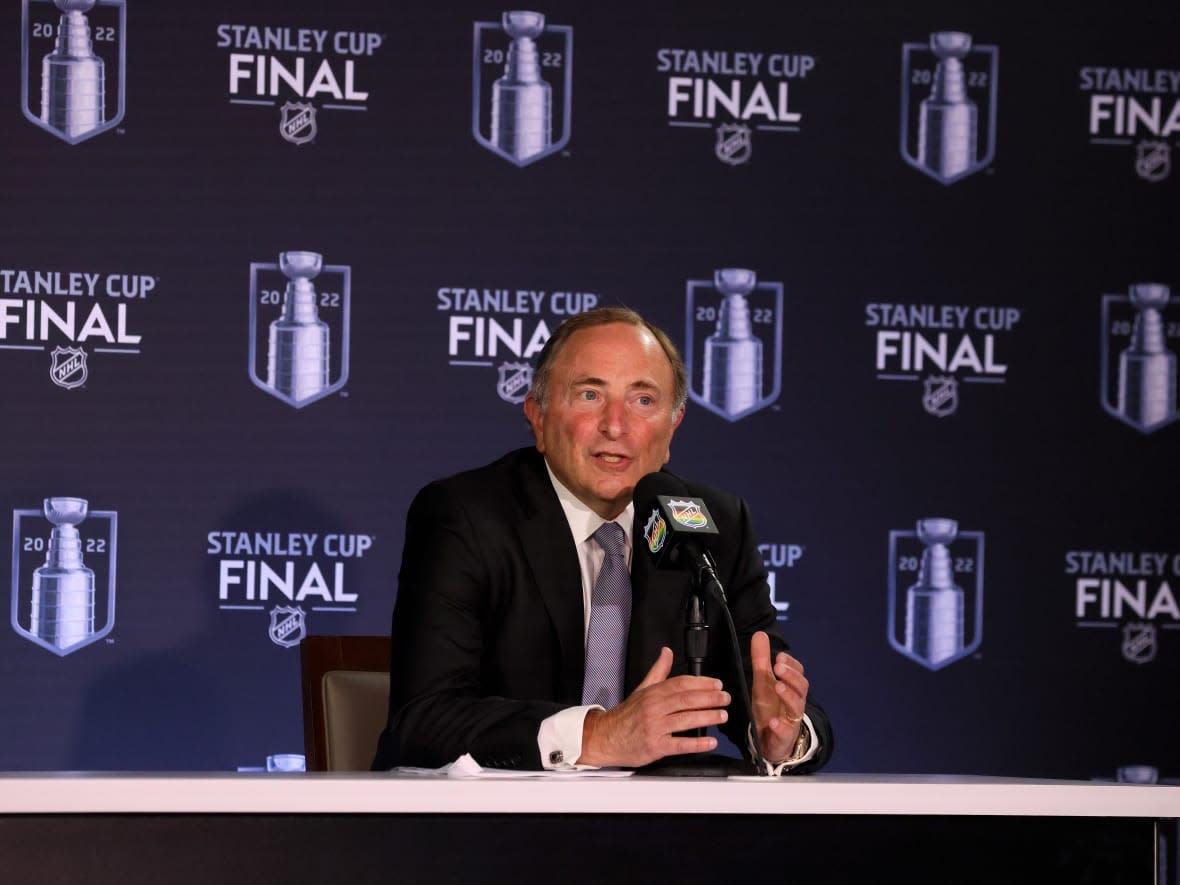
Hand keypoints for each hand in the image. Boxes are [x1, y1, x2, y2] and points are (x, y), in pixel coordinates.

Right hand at [577, 647, 730, 767]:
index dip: (701, 683)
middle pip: (686, 700)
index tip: (717, 684)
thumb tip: (667, 652)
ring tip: (722, 716)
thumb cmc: (627, 715)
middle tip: (725, 699)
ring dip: (707, 717)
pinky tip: (710, 742)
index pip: (680, 684)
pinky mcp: (655, 747)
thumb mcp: (642, 689)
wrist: (606, 737)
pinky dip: (697, 744)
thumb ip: (658, 671)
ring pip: (685, 720)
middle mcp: (654, 708)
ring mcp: (655, 728)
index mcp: (653, 693)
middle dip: (709, 698)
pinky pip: (679, 745)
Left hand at [750, 630, 808, 762]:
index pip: (799, 674)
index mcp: (790, 689)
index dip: (792, 665)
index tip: (780, 658)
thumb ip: (762, 660)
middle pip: (801, 688)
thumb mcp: (763, 683)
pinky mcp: (783, 737)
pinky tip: (772, 721)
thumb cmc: (770, 708)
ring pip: (796, 708)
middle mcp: (794, 703)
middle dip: (791, 677)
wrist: (771, 741)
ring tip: (778, 687)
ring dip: (788, 696)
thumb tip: (760, 634)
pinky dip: (780, 726)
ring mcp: (790, 720)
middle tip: (778, 667)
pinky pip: (785, 732)